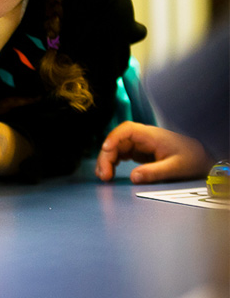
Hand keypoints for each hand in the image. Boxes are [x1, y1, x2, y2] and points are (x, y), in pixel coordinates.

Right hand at [95, 121, 212, 183]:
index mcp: (151, 135)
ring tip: (103, 176)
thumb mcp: (176, 168)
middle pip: (117, 141)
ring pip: (116, 148)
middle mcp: (142, 137)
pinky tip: (109, 172)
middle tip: (104, 175)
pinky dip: (113, 162)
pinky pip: (121, 154)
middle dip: (107, 156)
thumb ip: (154, 172)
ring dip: (107, 160)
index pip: (127, 129)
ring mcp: (139, 144)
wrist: (202, 157)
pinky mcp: (138, 151)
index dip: (113, 137)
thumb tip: (133, 177)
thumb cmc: (191, 158)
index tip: (105, 149)